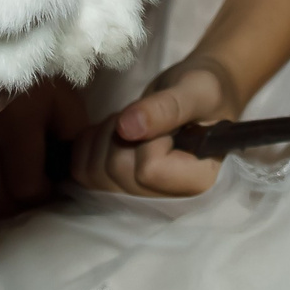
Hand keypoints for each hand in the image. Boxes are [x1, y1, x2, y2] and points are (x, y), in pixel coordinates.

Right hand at [0, 78, 87, 216]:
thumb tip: (74, 174)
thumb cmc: (25, 74)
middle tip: (26, 183)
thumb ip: (73, 138)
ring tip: (3, 173)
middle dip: (18, 201)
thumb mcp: (61, 98)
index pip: (26, 190)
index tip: (47, 181)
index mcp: (15, 124)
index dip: (42, 193)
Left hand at [67, 56, 240, 197]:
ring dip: (105, 136)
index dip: (148, 137)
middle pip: (119, 171)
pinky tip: (112, 130)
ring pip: (96, 174)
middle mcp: (172, 199)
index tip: (166, 118)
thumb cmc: (206, 90)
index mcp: (199, 181)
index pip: (150, 169)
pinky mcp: (119, 189)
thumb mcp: (198, 90)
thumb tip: (127, 128)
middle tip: (143, 113)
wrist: (198, 94)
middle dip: (122, 132)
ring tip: (131, 120)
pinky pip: (83, 173)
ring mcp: (142, 198)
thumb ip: (167, 108)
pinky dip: (89, 144)